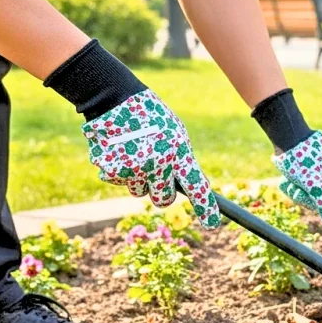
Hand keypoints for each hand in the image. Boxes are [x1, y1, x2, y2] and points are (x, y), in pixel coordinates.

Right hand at [81, 89, 220, 228]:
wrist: (114, 98)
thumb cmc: (152, 117)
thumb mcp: (176, 134)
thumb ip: (183, 161)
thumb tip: (196, 187)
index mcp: (178, 153)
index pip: (196, 188)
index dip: (206, 208)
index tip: (211, 224)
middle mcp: (157, 165)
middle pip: (163, 200)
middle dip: (161, 190)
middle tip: (157, 170)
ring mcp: (132, 169)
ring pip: (138, 191)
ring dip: (138, 178)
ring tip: (135, 151)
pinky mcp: (109, 170)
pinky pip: (118, 182)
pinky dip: (118, 170)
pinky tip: (118, 150)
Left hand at [273, 131, 321, 243]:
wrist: (289, 137)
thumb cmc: (300, 160)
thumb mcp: (311, 185)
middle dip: (313, 204)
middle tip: (296, 190)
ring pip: (321, 200)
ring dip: (303, 197)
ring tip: (290, 183)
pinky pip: (314, 193)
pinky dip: (301, 191)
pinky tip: (290, 182)